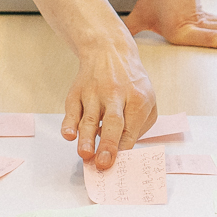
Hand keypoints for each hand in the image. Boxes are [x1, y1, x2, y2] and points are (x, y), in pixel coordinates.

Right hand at [61, 44, 155, 171]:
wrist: (109, 51)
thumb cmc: (130, 83)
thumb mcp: (148, 99)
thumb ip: (140, 126)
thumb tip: (125, 152)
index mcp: (137, 98)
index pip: (131, 128)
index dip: (124, 147)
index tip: (119, 165)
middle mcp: (116, 95)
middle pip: (113, 121)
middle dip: (108, 144)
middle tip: (103, 163)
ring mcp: (94, 93)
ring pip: (90, 118)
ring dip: (87, 138)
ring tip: (85, 155)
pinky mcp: (77, 92)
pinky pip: (72, 110)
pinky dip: (69, 123)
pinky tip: (69, 135)